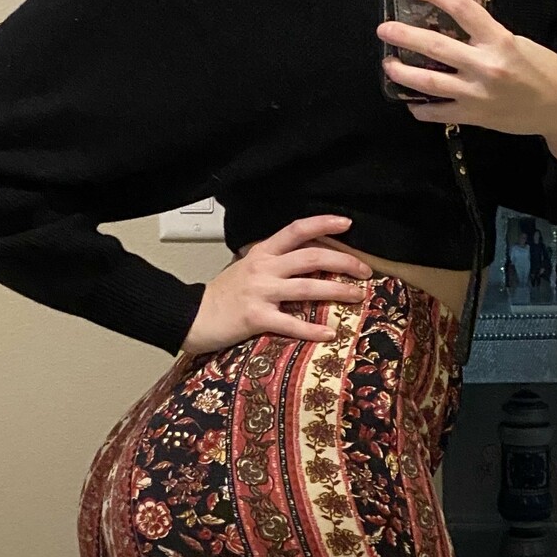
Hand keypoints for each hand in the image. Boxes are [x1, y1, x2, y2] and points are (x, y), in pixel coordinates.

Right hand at [180, 214, 373, 356]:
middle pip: (312, 257)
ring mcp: (260, 292)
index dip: (324, 223)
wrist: (191, 315)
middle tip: (366, 270)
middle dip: (344, 261)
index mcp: (262, 252)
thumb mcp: (246, 267)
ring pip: (308, 286)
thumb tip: (303, 260)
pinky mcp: (256, 318)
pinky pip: (291, 323)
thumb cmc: (221, 294)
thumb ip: (272, 262)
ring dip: (338, 290)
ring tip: (358, 296)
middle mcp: (264, 268)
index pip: (296, 229)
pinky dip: (312, 329)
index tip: (348, 222)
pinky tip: (330, 333)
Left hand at [376, 0, 556, 161]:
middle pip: (434, 45)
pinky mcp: (474, 117)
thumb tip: (456, 27)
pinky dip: (420, 107)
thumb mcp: (520, 43)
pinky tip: (411, 100)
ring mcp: (476, 94)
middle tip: (385, 29)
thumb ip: (488, 37)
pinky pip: (437, 113)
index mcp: (499, 41)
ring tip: (388, 64)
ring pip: (428, 81)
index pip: (461, 8)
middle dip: (404, 36)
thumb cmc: (546, 71)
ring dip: (402, 72)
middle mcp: (485, 66)